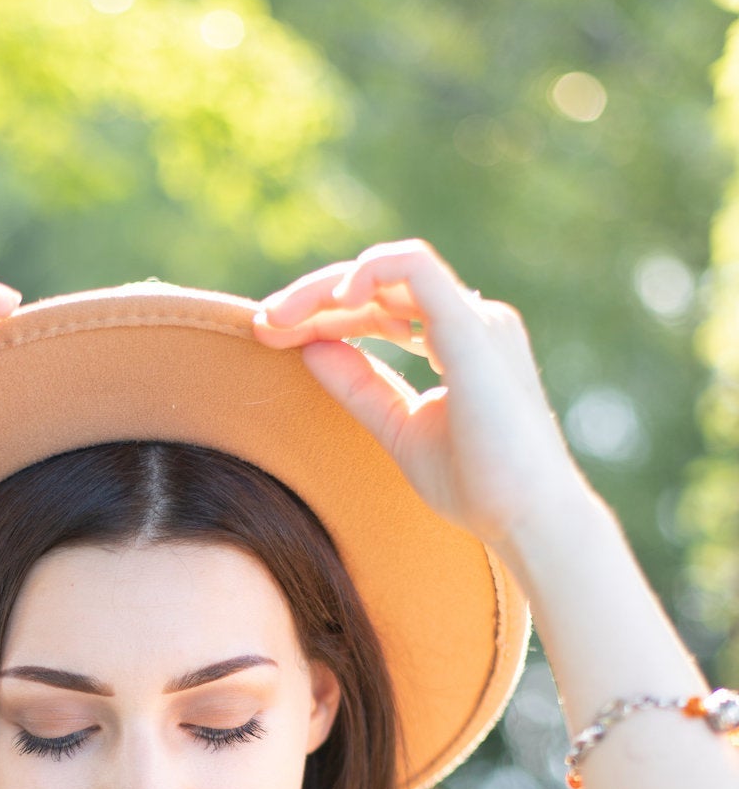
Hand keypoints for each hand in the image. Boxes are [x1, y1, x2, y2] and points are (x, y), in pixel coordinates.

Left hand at [252, 237, 591, 553]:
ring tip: (280, 318)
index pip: (384, 304)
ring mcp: (477, 321)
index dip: (325, 313)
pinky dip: (370, 272)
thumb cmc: (477, 485)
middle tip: (261, 324)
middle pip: (381, 284)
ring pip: (390, 270)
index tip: (272, 335)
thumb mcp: (398, 429)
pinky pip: (415, 269)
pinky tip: (334, 299)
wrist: (527, 520)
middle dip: (315, 298)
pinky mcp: (473, 331)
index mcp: (461, 341)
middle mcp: (474, 320)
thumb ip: (360, 387)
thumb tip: (310, 348)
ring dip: (327, 287)